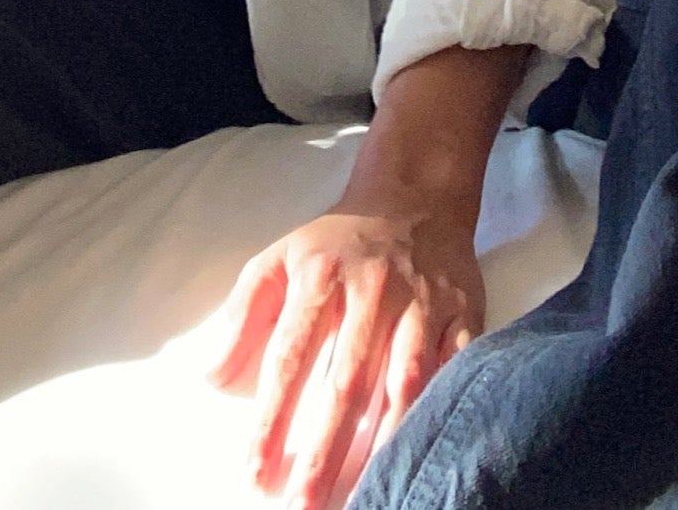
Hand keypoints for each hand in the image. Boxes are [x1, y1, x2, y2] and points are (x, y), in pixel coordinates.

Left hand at [208, 196, 484, 509]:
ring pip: (405, 386)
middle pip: (347, 382)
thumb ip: (242, 316)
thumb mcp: (279, 259)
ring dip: (382, 446)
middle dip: (325, 451)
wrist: (415, 198)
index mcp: (322, 277)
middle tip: (304, 505)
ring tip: (365, 497)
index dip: (272, 418)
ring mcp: (423, 306)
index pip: (290, 358)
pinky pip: (456, 374)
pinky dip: (439, 416)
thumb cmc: (338, 243)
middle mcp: (374, 292)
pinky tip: (422, 454)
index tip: (255, 473)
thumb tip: (212, 379)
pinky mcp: (465, 316)